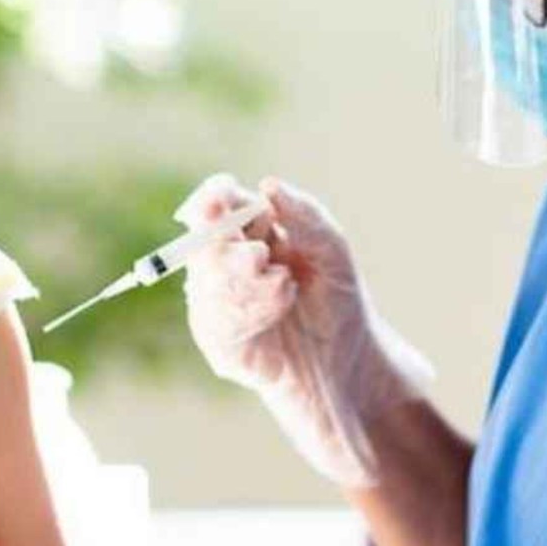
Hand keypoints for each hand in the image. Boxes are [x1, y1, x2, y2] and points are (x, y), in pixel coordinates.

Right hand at [176, 174, 434, 487]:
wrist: (344, 362)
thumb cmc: (337, 300)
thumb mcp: (332, 250)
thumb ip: (304, 213)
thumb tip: (267, 184)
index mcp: (248, 231)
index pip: (216, 203)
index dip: (212, 197)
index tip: (220, 195)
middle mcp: (223, 261)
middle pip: (202, 238)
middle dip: (230, 246)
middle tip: (261, 258)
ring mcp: (214, 299)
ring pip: (208, 278)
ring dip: (248, 282)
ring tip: (286, 290)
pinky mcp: (215, 336)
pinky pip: (215, 317)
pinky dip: (250, 312)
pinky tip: (277, 314)